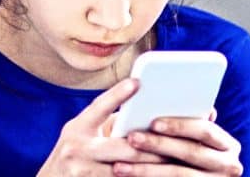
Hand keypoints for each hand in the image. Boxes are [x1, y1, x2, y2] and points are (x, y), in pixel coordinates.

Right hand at [36, 79, 166, 176]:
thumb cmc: (75, 154)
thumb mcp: (83, 134)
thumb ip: (108, 124)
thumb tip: (142, 112)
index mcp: (77, 129)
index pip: (98, 107)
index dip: (117, 94)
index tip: (137, 82)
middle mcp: (76, 149)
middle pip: (121, 146)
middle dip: (150, 144)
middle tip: (174, 139)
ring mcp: (82, 173)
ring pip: (125, 170)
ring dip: (151, 167)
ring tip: (174, 160)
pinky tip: (158, 175)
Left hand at [112, 110, 242, 175]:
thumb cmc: (189, 153)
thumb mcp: (193, 138)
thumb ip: (188, 121)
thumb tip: (167, 96)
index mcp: (228, 145)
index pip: (205, 130)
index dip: (179, 125)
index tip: (153, 122)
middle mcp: (230, 166)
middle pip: (191, 152)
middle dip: (159, 145)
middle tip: (132, 138)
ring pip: (179, 175)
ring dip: (146, 169)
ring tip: (119, 166)